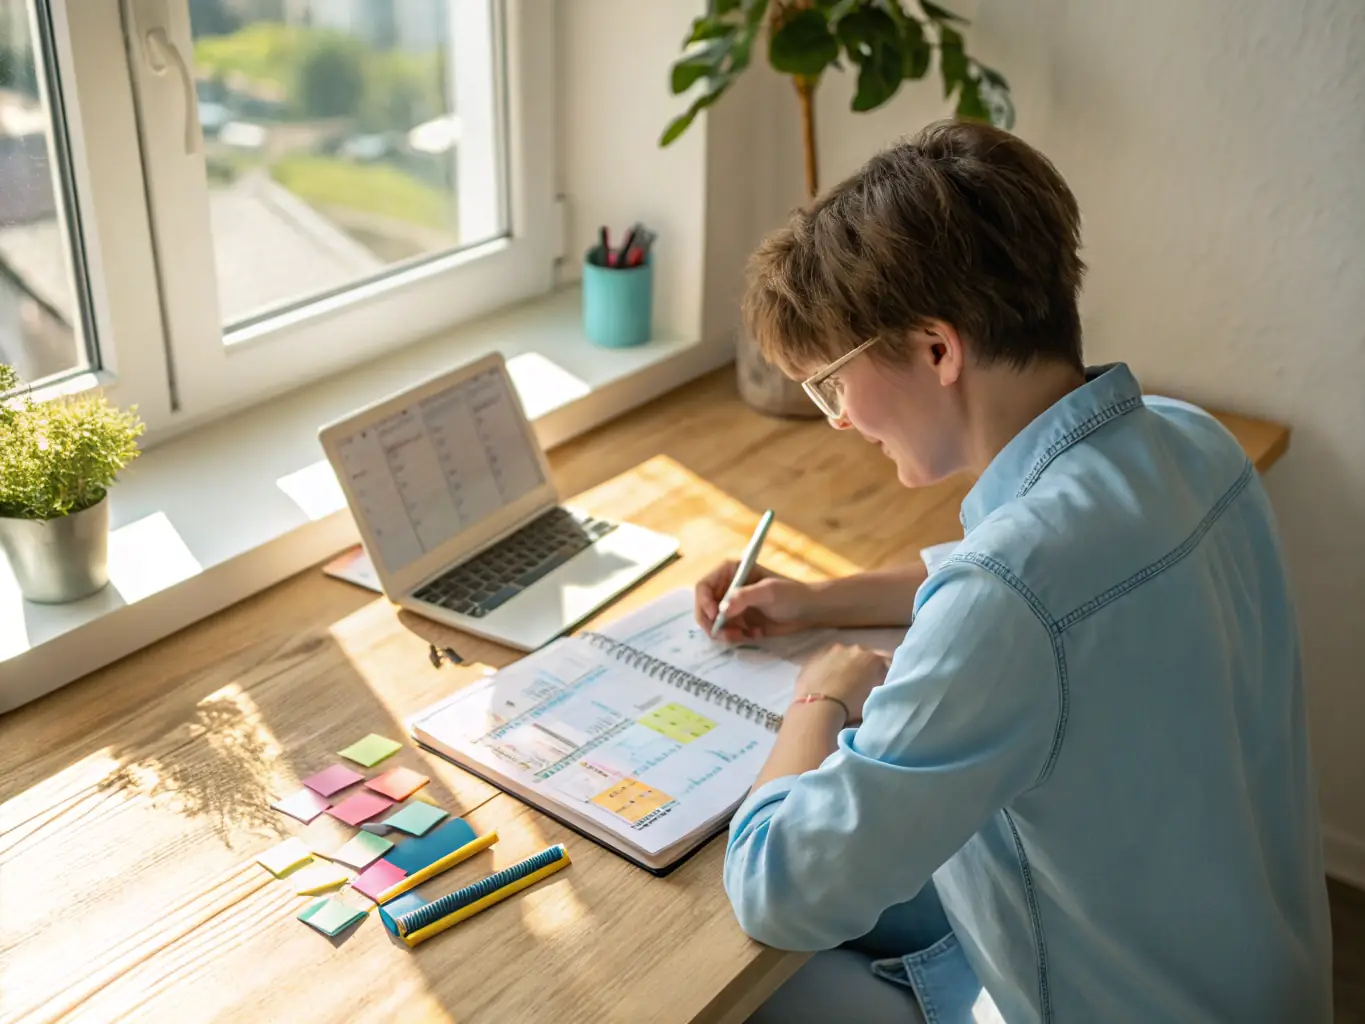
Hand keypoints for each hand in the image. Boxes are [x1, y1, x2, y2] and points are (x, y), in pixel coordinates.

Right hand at [694, 560, 820, 642]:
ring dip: (724, 633)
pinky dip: (735, 637)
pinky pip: (726, 633)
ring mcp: (732, 606)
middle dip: (711, 623)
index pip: (703, 587)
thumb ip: (744, 597)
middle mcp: (727, 588)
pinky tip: (754, 634)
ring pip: (713, 623)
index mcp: (731, 572)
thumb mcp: (769, 592)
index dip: (703, 602)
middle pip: (703, 607)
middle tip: (725, 634)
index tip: (714, 617)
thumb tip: (721, 609)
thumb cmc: (792, 594)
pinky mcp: (739, 622)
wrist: (809, 611)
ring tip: (743, 636)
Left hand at [794, 644, 890, 723]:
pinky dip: (828, 667)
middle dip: (864, 666)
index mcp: (871, 658)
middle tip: (861, 683)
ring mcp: (831, 650)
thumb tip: (877, 684)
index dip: (885, 670)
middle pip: (863, 655)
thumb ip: (878, 687)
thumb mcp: (872, 699)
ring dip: (845, 665)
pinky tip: (825, 680)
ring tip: (841, 683)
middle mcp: (853, 649)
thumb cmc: (850, 706)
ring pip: (843, 656)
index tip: (883, 680)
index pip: (886, 660)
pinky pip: (825, 659)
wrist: (817, 707)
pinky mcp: (814, 657)